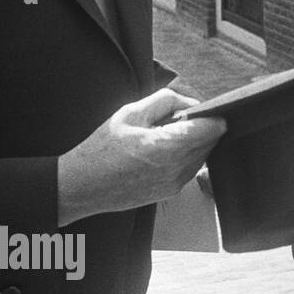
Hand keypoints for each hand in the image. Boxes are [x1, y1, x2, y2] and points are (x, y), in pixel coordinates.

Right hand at [58, 89, 225, 225]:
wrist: (79, 187)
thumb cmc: (101, 149)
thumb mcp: (130, 112)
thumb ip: (166, 101)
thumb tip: (192, 103)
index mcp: (168, 147)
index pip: (213, 128)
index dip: (211, 115)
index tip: (201, 109)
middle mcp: (178, 168)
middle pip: (210, 141)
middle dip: (200, 127)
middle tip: (175, 120)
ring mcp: (176, 183)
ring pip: (202, 155)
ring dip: (192, 143)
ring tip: (162, 136)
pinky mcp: (171, 192)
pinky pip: (190, 168)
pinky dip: (184, 156)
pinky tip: (159, 152)